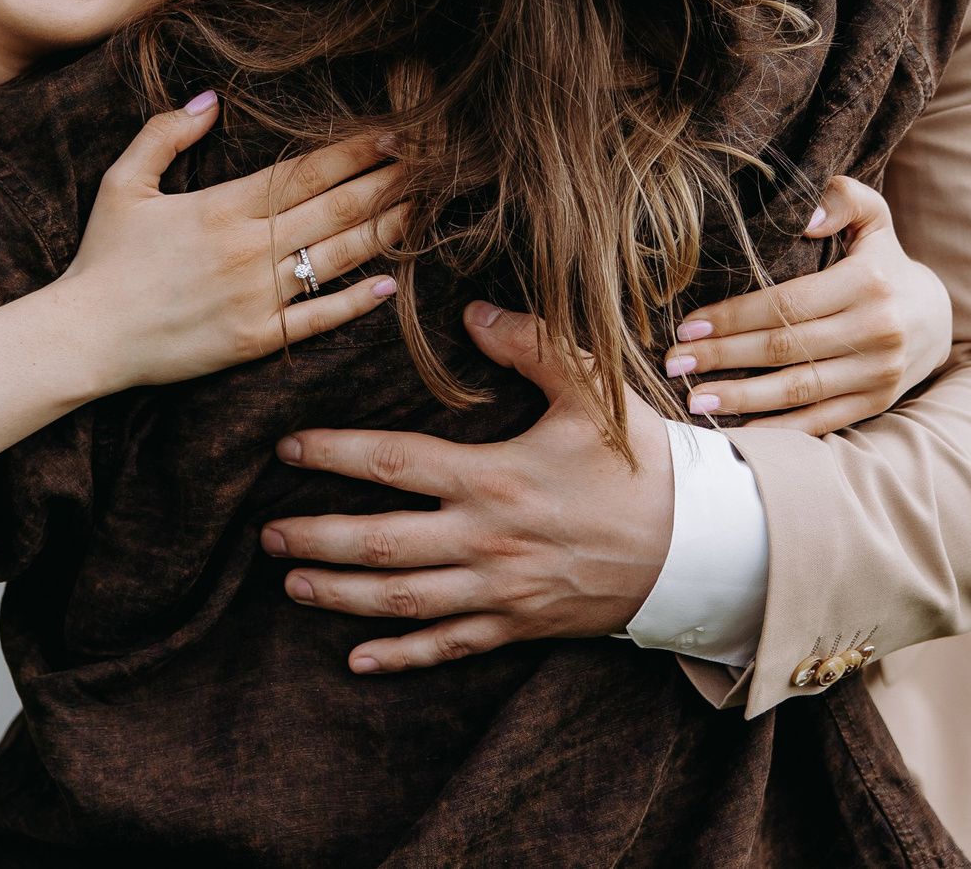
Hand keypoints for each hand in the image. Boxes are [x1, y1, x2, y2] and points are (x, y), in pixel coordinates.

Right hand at [53, 93, 404, 392]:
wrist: (84, 337)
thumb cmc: (103, 258)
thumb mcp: (123, 182)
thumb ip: (166, 134)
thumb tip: (212, 100)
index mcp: (221, 206)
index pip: (304, 171)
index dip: (354, 151)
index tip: (393, 133)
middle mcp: (247, 249)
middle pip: (333, 208)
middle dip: (385, 182)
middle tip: (428, 164)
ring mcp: (255, 298)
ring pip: (336, 259)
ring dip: (384, 232)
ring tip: (421, 210)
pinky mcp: (255, 340)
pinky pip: (317, 319)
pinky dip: (356, 303)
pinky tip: (391, 286)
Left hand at [259, 303, 670, 672]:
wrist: (703, 548)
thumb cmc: (644, 465)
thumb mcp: (593, 391)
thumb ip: (532, 343)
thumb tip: (473, 309)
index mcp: (494, 477)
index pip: (393, 463)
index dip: (334, 455)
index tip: (287, 449)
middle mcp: (486, 540)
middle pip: (380, 542)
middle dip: (317, 538)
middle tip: (267, 533)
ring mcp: (500, 591)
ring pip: (402, 601)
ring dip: (341, 595)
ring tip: (291, 583)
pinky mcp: (519, 626)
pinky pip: (449, 648)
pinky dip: (400, 657)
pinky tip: (356, 661)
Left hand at [661, 176, 948, 435]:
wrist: (937, 316)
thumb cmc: (884, 261)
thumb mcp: (873, 218)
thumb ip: (842, 198)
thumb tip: (805, 216)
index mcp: (867, 284)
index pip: (786, 303)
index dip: (733, 317)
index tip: (688, 325)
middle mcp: (876, 332)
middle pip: (783, 349)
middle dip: (722, 357)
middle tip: (674, 363)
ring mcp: (878, 374)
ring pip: (797, 390)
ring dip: (740, 399)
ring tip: (693, 399)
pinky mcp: (877, 403)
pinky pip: (820, 421)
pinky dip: (777, 429)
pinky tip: (737, 429)